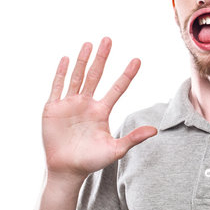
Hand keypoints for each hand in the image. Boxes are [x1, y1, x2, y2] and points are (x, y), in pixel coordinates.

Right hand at [42, 37, 156, 180]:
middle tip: (108, 39)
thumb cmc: (91, 161)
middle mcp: (87, 103)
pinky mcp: (53, 109)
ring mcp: (70, 104)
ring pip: (77, 77)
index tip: (137, 60)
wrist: (66, 170)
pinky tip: (65, 59)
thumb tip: (155, 130)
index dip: (127, 75)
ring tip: (89, 43)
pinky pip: (57, 87)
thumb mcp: (115, 150)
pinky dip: (60, 73)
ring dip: (82, 60)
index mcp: (102, 111)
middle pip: (96, 75)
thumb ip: (133, 138)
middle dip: (102, 58)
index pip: (117, 88)